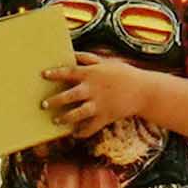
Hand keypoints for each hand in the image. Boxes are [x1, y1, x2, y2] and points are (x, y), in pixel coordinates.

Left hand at [43, 50, 161, 133]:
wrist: (143, 91)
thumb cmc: (123, 73)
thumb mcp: (106, 62)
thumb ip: (88, 58)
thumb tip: (71, 54)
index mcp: (92, 74)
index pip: (69, 72)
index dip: (55, 73)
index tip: (43, 75)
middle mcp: (93, 89)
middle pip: (69, 96)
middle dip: (55, 101)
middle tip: (43, 105)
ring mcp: (99, 104)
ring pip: (78, 114)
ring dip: (65, 118)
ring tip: (56, 120)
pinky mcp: (105, 117)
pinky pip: (91, 127)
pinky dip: (82, 132)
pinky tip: (75, 133)